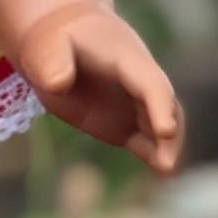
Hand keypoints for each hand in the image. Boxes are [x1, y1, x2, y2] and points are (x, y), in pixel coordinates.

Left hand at [11, 1, 185, 175]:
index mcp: (127, 59)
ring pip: (159, 126)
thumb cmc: (54, 41)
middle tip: (167, 164)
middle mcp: (139, 82)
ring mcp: (134, 103)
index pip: (150, 83)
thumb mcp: (47, 45)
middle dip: (169, 133)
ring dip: (166, 148)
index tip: (165, 130)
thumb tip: (58, 84)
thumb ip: (53, 62)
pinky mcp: (124, 123)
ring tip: (167, 173)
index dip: (160, 106)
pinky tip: (165, 176)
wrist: (59, 43)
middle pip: (164, 106)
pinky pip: (145, 141)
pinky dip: (154, 156)